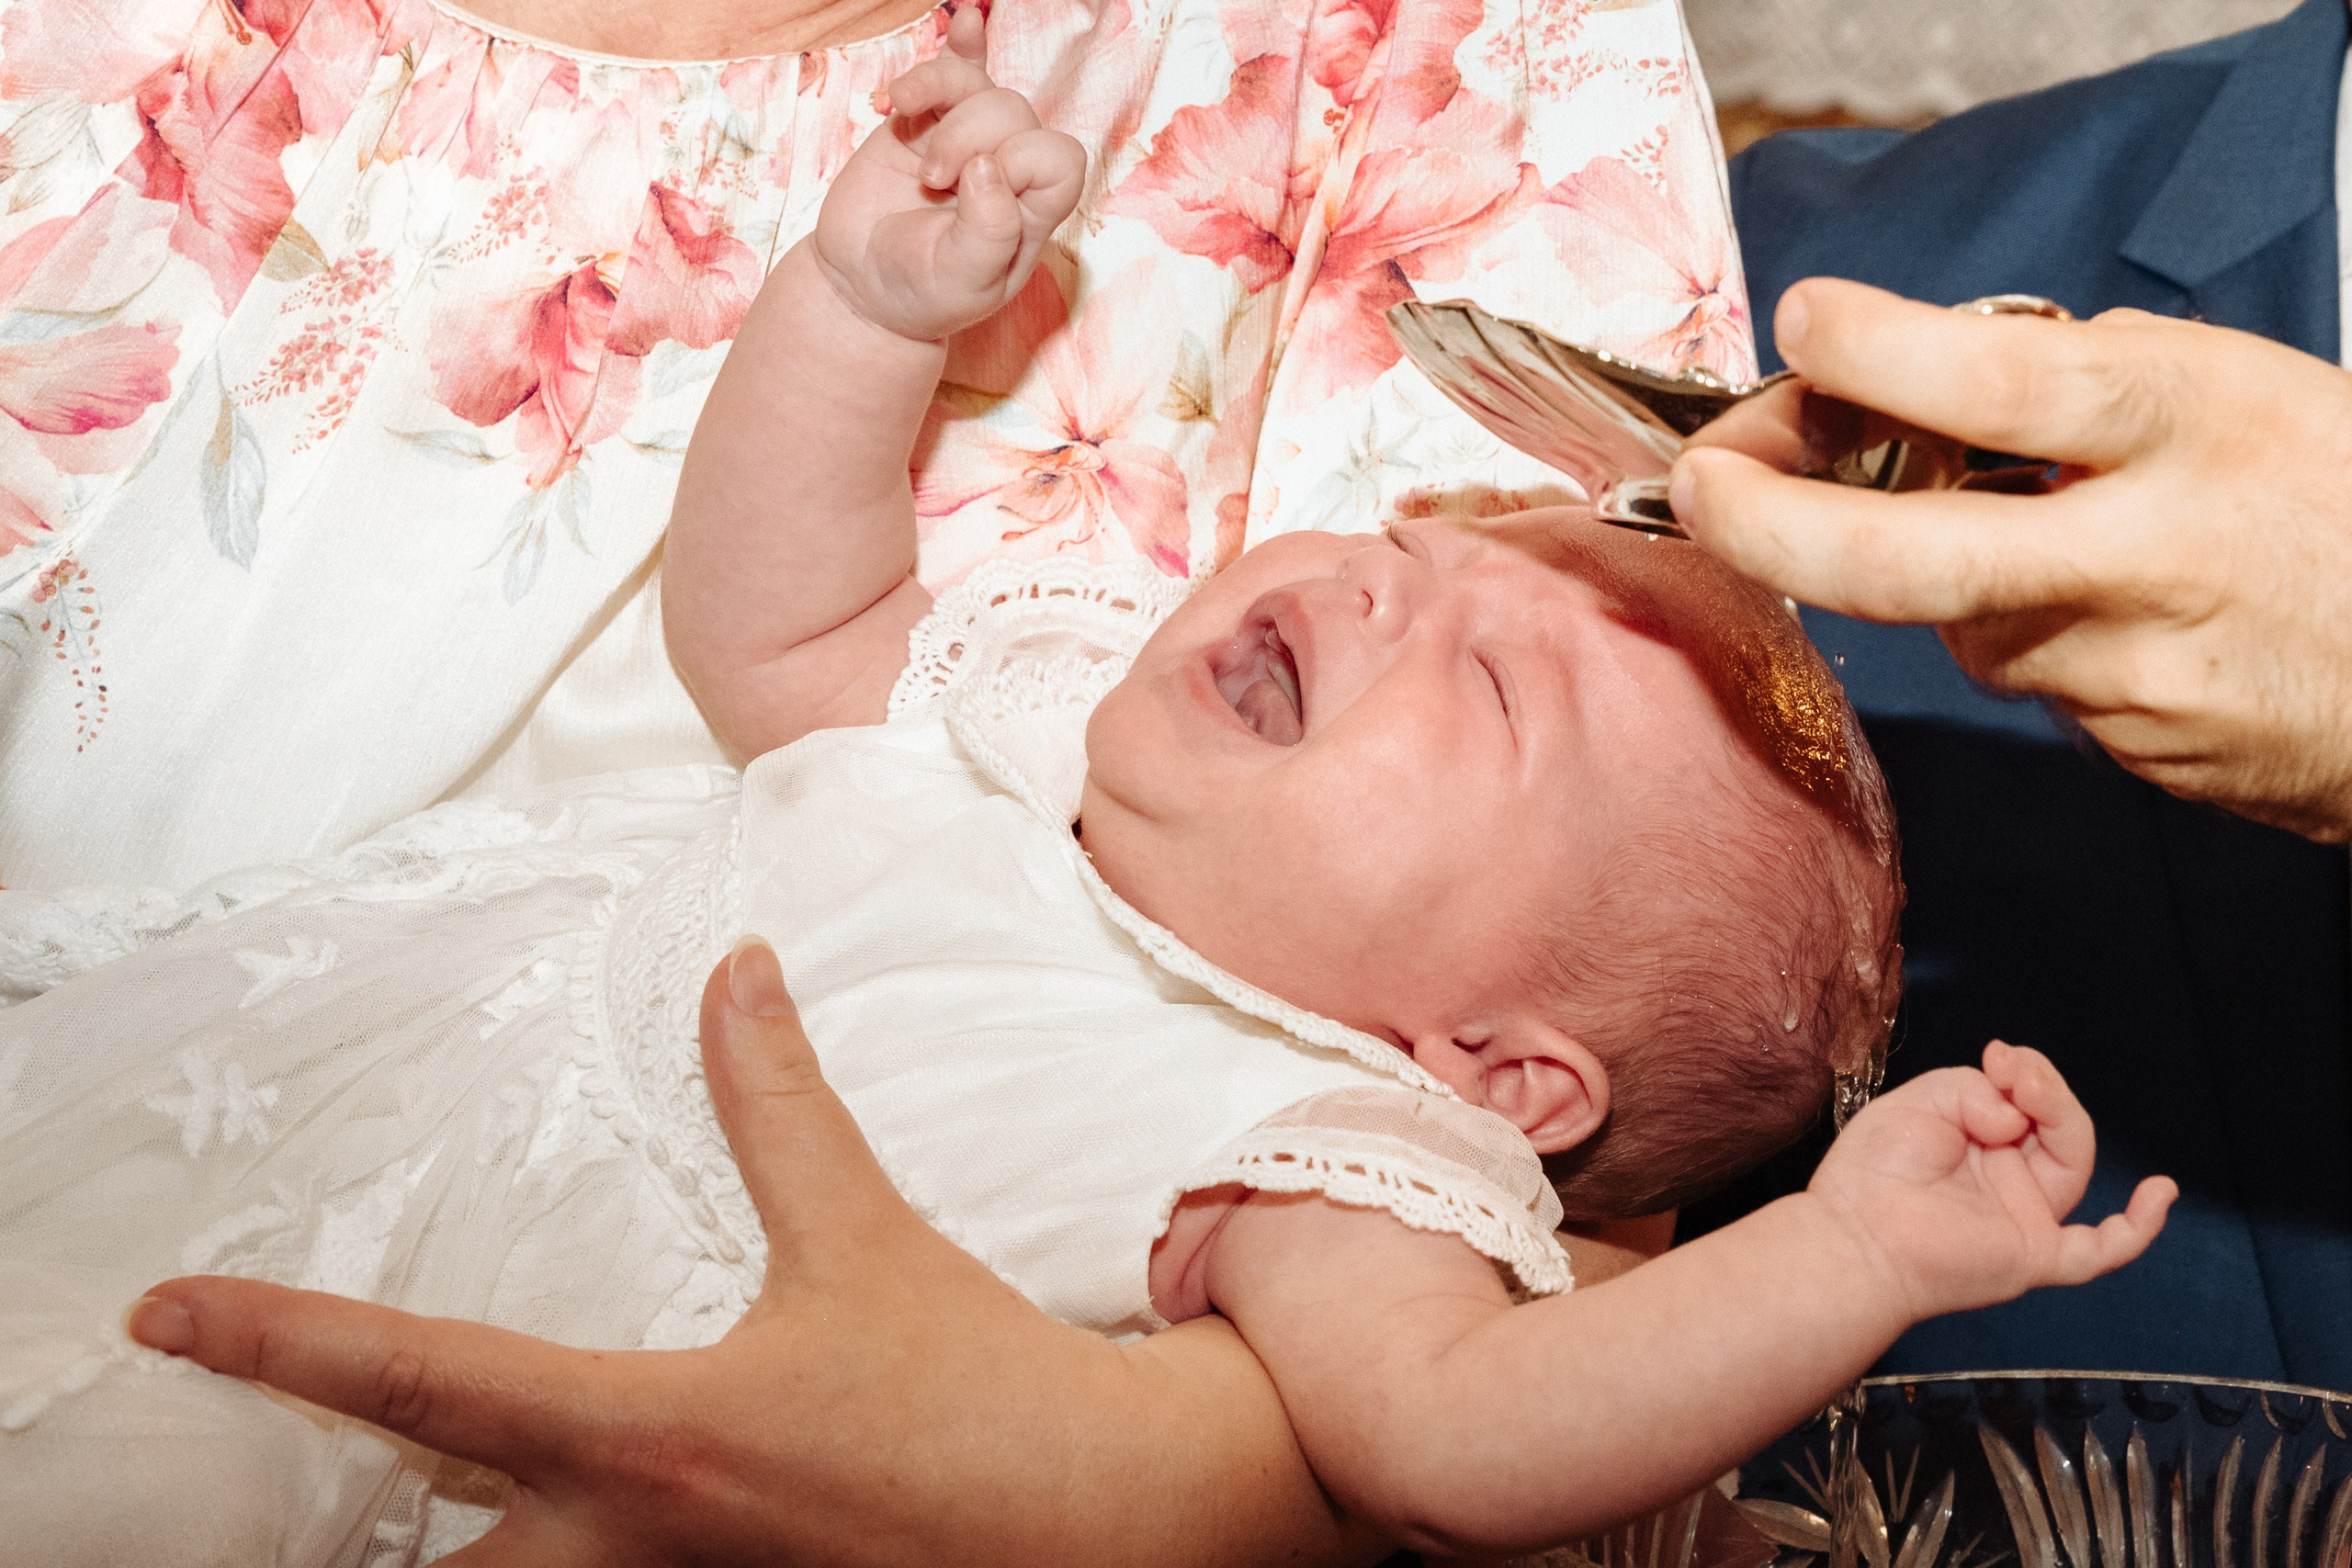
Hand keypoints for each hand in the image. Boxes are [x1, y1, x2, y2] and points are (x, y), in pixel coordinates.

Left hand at [125, 941, 1371, 1567]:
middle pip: (422, 1553)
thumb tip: (734, 977)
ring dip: (450, 1542)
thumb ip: (780, 1107)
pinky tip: (558, 1519)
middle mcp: (634, 1548)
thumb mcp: (866, 1240)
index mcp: (649, 1441)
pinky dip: (550, 1556)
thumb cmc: (979, 1390)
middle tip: (259, 1455)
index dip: (282, 1342)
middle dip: (335, 1513)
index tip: (170, 1317)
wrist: (1105, 1524)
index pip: (422, 1381)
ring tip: (412, 1487)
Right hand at [812, 7, 1084, 341]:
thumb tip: (988, 167)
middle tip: (930, 184)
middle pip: (1013, 112)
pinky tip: (964, 23)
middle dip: (967, 137)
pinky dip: (957, 46)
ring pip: (977, 84)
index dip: (1023, 163)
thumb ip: (989, 231)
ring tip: (903, 123)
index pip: (1059, 160)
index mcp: (1034, 210)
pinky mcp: (926, 120)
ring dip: (938, 92)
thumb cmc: (925, 293)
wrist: (864, 286)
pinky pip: (954, 68)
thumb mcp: (963, 281)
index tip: (972, 193)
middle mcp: (1010, 167)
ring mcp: (968, 137)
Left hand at [1674, 278, 2351, 840]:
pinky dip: (2016, 630)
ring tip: (2009, 525)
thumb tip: (1917, 390)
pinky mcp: (2126, 745)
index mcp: (2195, 429)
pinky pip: (2023, 676)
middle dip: (1774, 528)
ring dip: (1937, 573)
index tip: (1808, 325)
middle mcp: (2152, 558)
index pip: (2016, 384)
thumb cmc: (2334, 502)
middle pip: (1915, 561)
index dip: (1892, 356)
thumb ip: (2082, 389)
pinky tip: (2087, 607)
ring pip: (1958, 622)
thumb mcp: (2236, 391)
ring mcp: (2132, 672)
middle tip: (1703, 488)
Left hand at [1808, 1041, 2173, 1321]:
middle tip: (2012, 1067)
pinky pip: (2101, 1251)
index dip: (2026, 1073)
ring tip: (2027, 1089)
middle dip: (2045, 1088)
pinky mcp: (2033, 1255)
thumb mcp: (1923, 1100)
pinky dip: (2139, 1227)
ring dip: (2059, 1117)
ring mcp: (2024, 1219)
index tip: (1998, 1055)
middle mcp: (2007, 1183)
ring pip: (2073, 1164)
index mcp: (1980, 1146)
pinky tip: (2159, 1193)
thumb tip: (2015, 1114)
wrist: (1850, 1233)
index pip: (2027, 1103)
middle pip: (2058, 1129)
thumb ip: (1976, 1091)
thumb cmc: (1871, 1173)